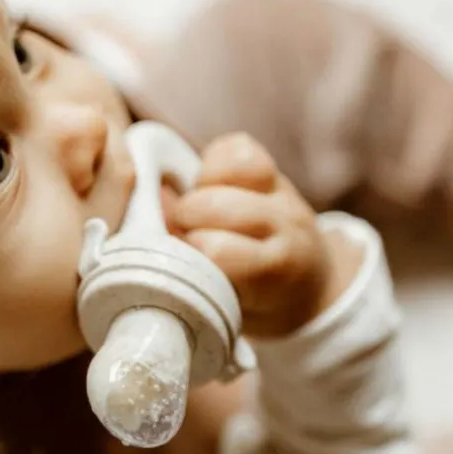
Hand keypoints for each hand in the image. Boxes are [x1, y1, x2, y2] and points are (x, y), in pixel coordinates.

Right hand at [171, 132, 358, 337]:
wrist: (307, 286)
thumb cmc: (254, 302)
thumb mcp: (224, 305)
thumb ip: (191, 270)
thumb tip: (145, 222)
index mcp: (275, 269)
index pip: (217, 250)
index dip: (190, 253)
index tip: (183, 266)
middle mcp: (284, 224)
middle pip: (212, 205)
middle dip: (185, 220)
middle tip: (184, 239)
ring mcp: (281, 193)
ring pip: (222, 171)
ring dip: (196, 191)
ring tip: (195, 214)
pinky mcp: (273, 169)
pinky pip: (235, 148)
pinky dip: (211, 164)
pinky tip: (206, 187)